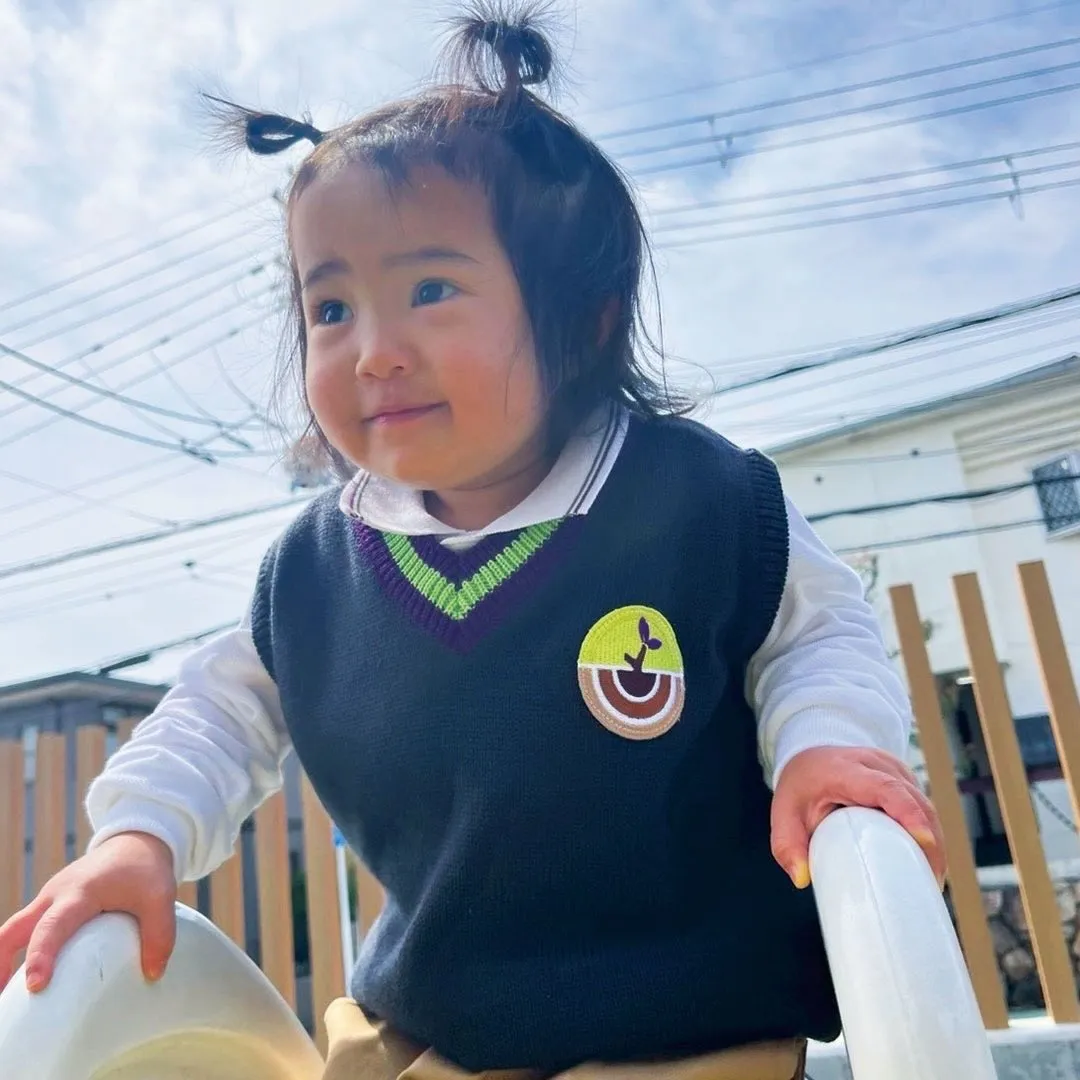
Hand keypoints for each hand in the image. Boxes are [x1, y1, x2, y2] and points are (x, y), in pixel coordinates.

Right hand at [0, 831, 177, 992]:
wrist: (137, 841)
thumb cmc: (145, 868)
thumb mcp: (161, 897)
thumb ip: (161, 934)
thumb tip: (153, 974)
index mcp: (80, 892)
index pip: (52, 926)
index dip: (41, 956)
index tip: (36, 985)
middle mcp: (56, 895)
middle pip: (13, 930)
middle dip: (2, 963)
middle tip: (4, 999)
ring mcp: (50, 898)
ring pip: (14, 929)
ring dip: (5, 960)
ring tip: (7, 998)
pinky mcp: (52, 905)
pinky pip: (29, 929)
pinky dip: (22, 951)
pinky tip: (34, 978)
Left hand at [770, 746, 945, 889]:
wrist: (811, 757)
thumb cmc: (800, 788)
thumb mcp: (784, 812)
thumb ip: (786, 844)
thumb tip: (802, 879)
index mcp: (845, 770)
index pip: (885, 788)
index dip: (908, 813)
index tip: (924, 841)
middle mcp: (875, 764)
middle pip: (915, 799)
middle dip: (930, 841)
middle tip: (931, 882)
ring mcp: (894, 768)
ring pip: (925, 804)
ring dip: (934, 841)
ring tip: (932, 880)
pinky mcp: (905, 779)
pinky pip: (923, 806)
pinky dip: (929, 833)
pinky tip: (926, 862)